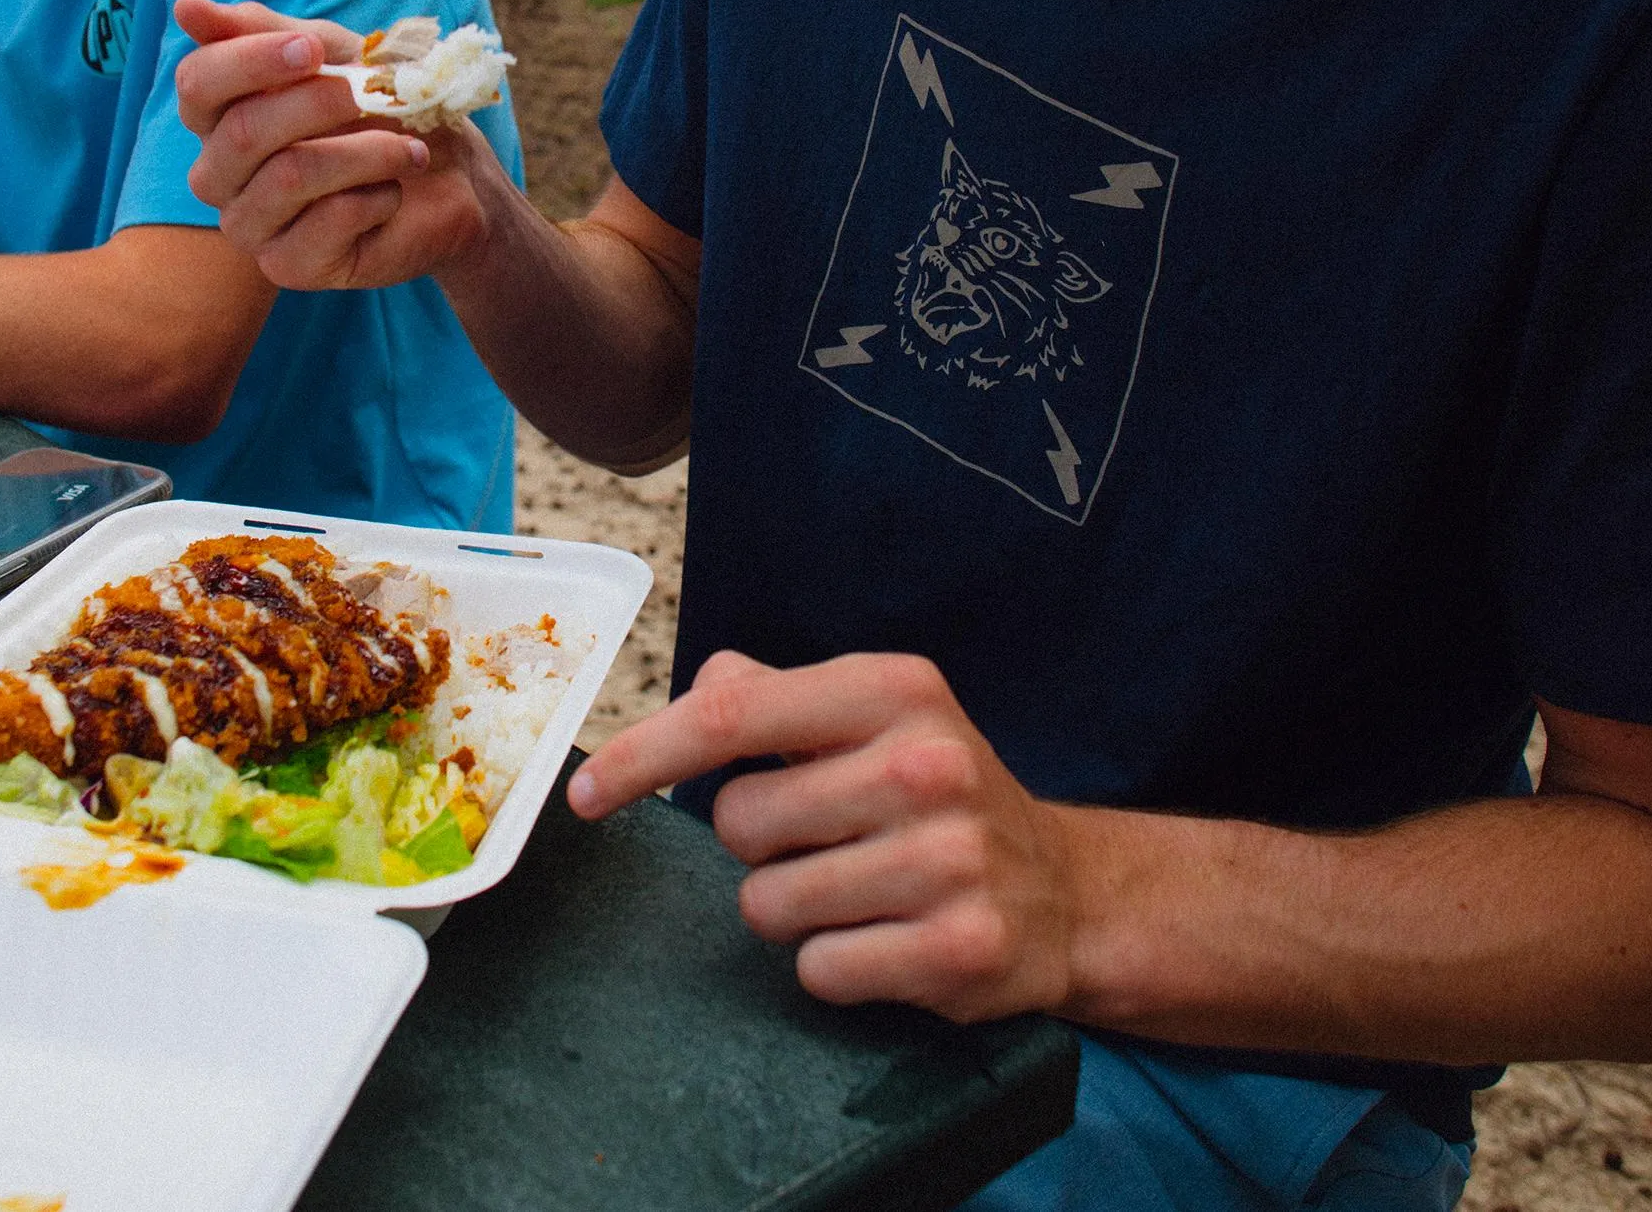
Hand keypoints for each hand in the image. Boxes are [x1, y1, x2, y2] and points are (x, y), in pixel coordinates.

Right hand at [173, 0, 495, 290]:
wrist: (452, 178)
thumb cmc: (384, 108)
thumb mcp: (334, 54)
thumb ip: (263, 32)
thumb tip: (186, 7)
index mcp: (218, 118)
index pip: (199, 83)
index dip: (253, 61)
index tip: (314, 48)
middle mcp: (219, 174)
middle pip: (244, 131)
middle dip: (322, 104)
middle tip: (375, 97)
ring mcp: (250, 224)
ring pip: (290, 176)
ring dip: (366, 153)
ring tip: (409, 150)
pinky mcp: (290, 265)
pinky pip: (327, 222)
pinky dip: (377, 197)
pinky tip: (393, 193)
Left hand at [570, 651, 1080, 1023]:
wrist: (1064, 891)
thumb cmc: (941, 796)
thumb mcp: (878, 719)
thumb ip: (780, 697)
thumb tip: (706, 680)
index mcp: (895, 690)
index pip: (733, 713)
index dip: (644, 753)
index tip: (587, 793)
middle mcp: (926, 765)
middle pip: (740, 821)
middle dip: (758, 842)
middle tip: (826, 837)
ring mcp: (947, 859)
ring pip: (768, 904)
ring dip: (793, 908)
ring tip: (860, 890)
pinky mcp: (956, 950)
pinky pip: (818, 970)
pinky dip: (834, 964)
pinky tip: (887, 938)